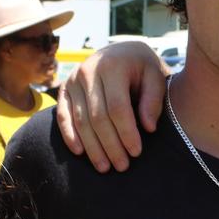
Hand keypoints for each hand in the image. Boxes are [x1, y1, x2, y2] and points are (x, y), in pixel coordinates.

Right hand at [55, 41, 167, 172]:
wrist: (122, 52)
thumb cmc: (143, 68)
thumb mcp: (156, 77)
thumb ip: (154, 101)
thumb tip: (148, 128)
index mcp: (112, 66)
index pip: (117, 107)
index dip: (126, 132)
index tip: (136, 152)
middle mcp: (88, 71)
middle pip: (97, 117)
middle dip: (110, 145)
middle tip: (122, 166)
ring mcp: (72, 80)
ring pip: (80, 120)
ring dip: (92, 147)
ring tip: (105, 167)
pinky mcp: (64, 89)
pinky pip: (63, 115)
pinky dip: (70, 135)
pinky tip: (80, 152)